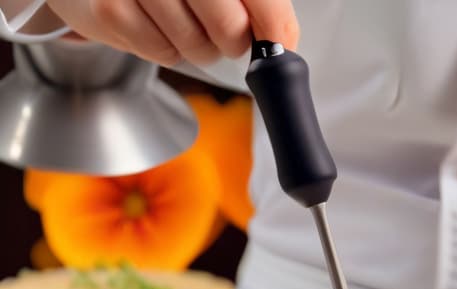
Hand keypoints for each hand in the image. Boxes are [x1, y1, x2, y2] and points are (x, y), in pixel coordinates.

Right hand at [46, 0, 299, 66]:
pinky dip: (166, 50)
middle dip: (232, 41)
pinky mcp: (110, 7)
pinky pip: (162, 53)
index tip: (278, 45)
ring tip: (183, 24)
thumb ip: (256, 1)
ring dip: (199, 48)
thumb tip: (284, 39)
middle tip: (224, 35)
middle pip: (229, 25)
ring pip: (196, 44)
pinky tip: (155, 25)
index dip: (273, 23)